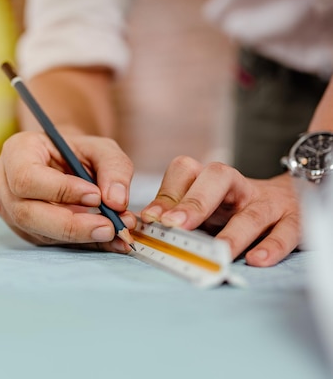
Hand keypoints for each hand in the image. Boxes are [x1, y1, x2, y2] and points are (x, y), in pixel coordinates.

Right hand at [0, 130, 136, 252]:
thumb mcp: (101, 148)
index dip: (60, 191)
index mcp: (16, 151)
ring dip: (79, 236)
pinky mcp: (22, 229)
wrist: (65, 162)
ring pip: (37, 232)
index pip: (27, 177)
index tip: (95, 196)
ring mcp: (8, 209)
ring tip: (114, 232)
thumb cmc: (78, 151)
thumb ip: (114, 168)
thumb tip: (116, 201)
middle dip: (70, 224)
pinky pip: (48, 242)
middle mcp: (4, 181)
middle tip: (108, 226)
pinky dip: (80, 243)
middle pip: (26, 212)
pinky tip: (106, 239)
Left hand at [140, 156, 300, 266]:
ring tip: (218, 252)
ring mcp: (268, 202)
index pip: (185, 171)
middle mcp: (238, 186)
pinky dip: (272, 246)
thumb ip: (176, 215)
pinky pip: (287, 231)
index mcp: (209, 180)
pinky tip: (256, 260)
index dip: (167, 194)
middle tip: (174, 225)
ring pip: (252, 210)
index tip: (150, 218)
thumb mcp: (204, 207)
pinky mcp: (295, 221)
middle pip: (218, 177)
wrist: (292, 198)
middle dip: (194, 201)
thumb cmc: (233, 209)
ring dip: (233, 232)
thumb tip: (138, 227)